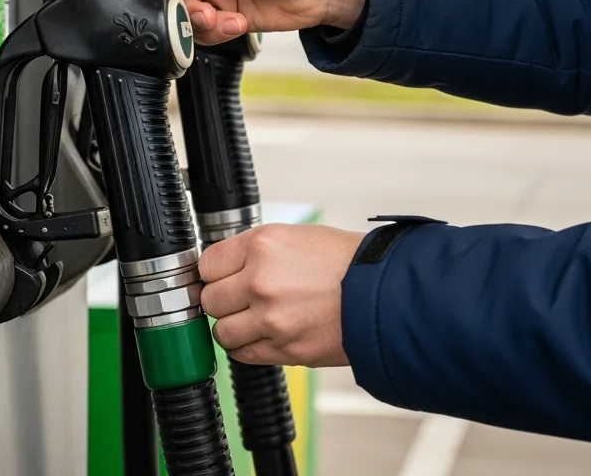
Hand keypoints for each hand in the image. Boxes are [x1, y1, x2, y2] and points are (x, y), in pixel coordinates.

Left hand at [199, 224, 364, 367]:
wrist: (383, 293)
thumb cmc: (347, 262)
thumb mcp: (296, 237)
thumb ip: (258, 251)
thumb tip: (229, 265)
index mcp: (262, 245)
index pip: (207, 263)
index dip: (213, 271)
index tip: (219, 276)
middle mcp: (260, 281)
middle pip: (210, 299)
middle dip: (221, 299)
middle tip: (237, 297)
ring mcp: (270, 318)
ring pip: (222, 331)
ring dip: (232, 326)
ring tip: (251, 318)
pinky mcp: (283, 349)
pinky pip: (243, 354)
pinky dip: (246, 347)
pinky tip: (261, 335)